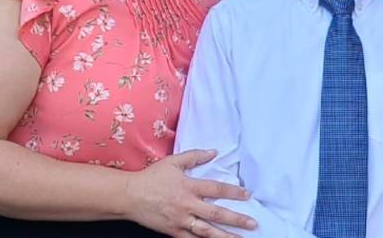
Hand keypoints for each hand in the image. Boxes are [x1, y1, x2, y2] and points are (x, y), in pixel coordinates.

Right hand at [125, 149, 257, 236]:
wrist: (129, 196)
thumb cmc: (152, 177)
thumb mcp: (173, 162)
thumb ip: (195, 156)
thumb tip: (214, 152)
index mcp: (189, 187)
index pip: (216, 190)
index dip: (234, 192)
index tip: (248, 195)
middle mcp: (187, 205)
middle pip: (216, 214)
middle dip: (237, 219)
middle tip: (253, 224)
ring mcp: (180, 221)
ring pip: (206, 232)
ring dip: (225, 236)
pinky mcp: (173, 231)